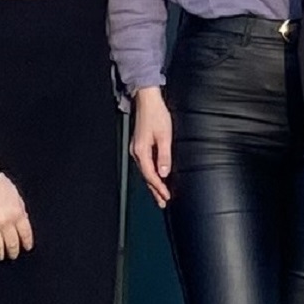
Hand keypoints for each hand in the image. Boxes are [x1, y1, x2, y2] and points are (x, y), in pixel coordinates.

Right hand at [0, 173, 34, 261]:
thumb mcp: (16, 196)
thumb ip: (20, 212)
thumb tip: (22, 225)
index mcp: (18, 214)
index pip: (26, 234)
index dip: (26, 243)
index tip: (26, 248)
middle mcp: (6, 223)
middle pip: (12, 244)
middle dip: (13, 252)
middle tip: (12, 255)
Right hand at [127, 87, 172, 206]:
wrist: (147, 100)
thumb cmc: (156, 115)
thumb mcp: (165, 136)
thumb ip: (164, 156)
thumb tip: (164, 173)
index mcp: (141, 151)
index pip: (150, 175)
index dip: (159, 188)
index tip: (166, 197)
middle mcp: (136, 152)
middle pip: (146, 176)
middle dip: (155, 190)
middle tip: (162, 202)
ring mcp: (136, 149)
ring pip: (145, 171)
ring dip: (153, 183)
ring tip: (160, 195)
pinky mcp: (139, 145)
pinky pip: (145, 164)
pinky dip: (151, 174)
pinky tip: (156, 177)